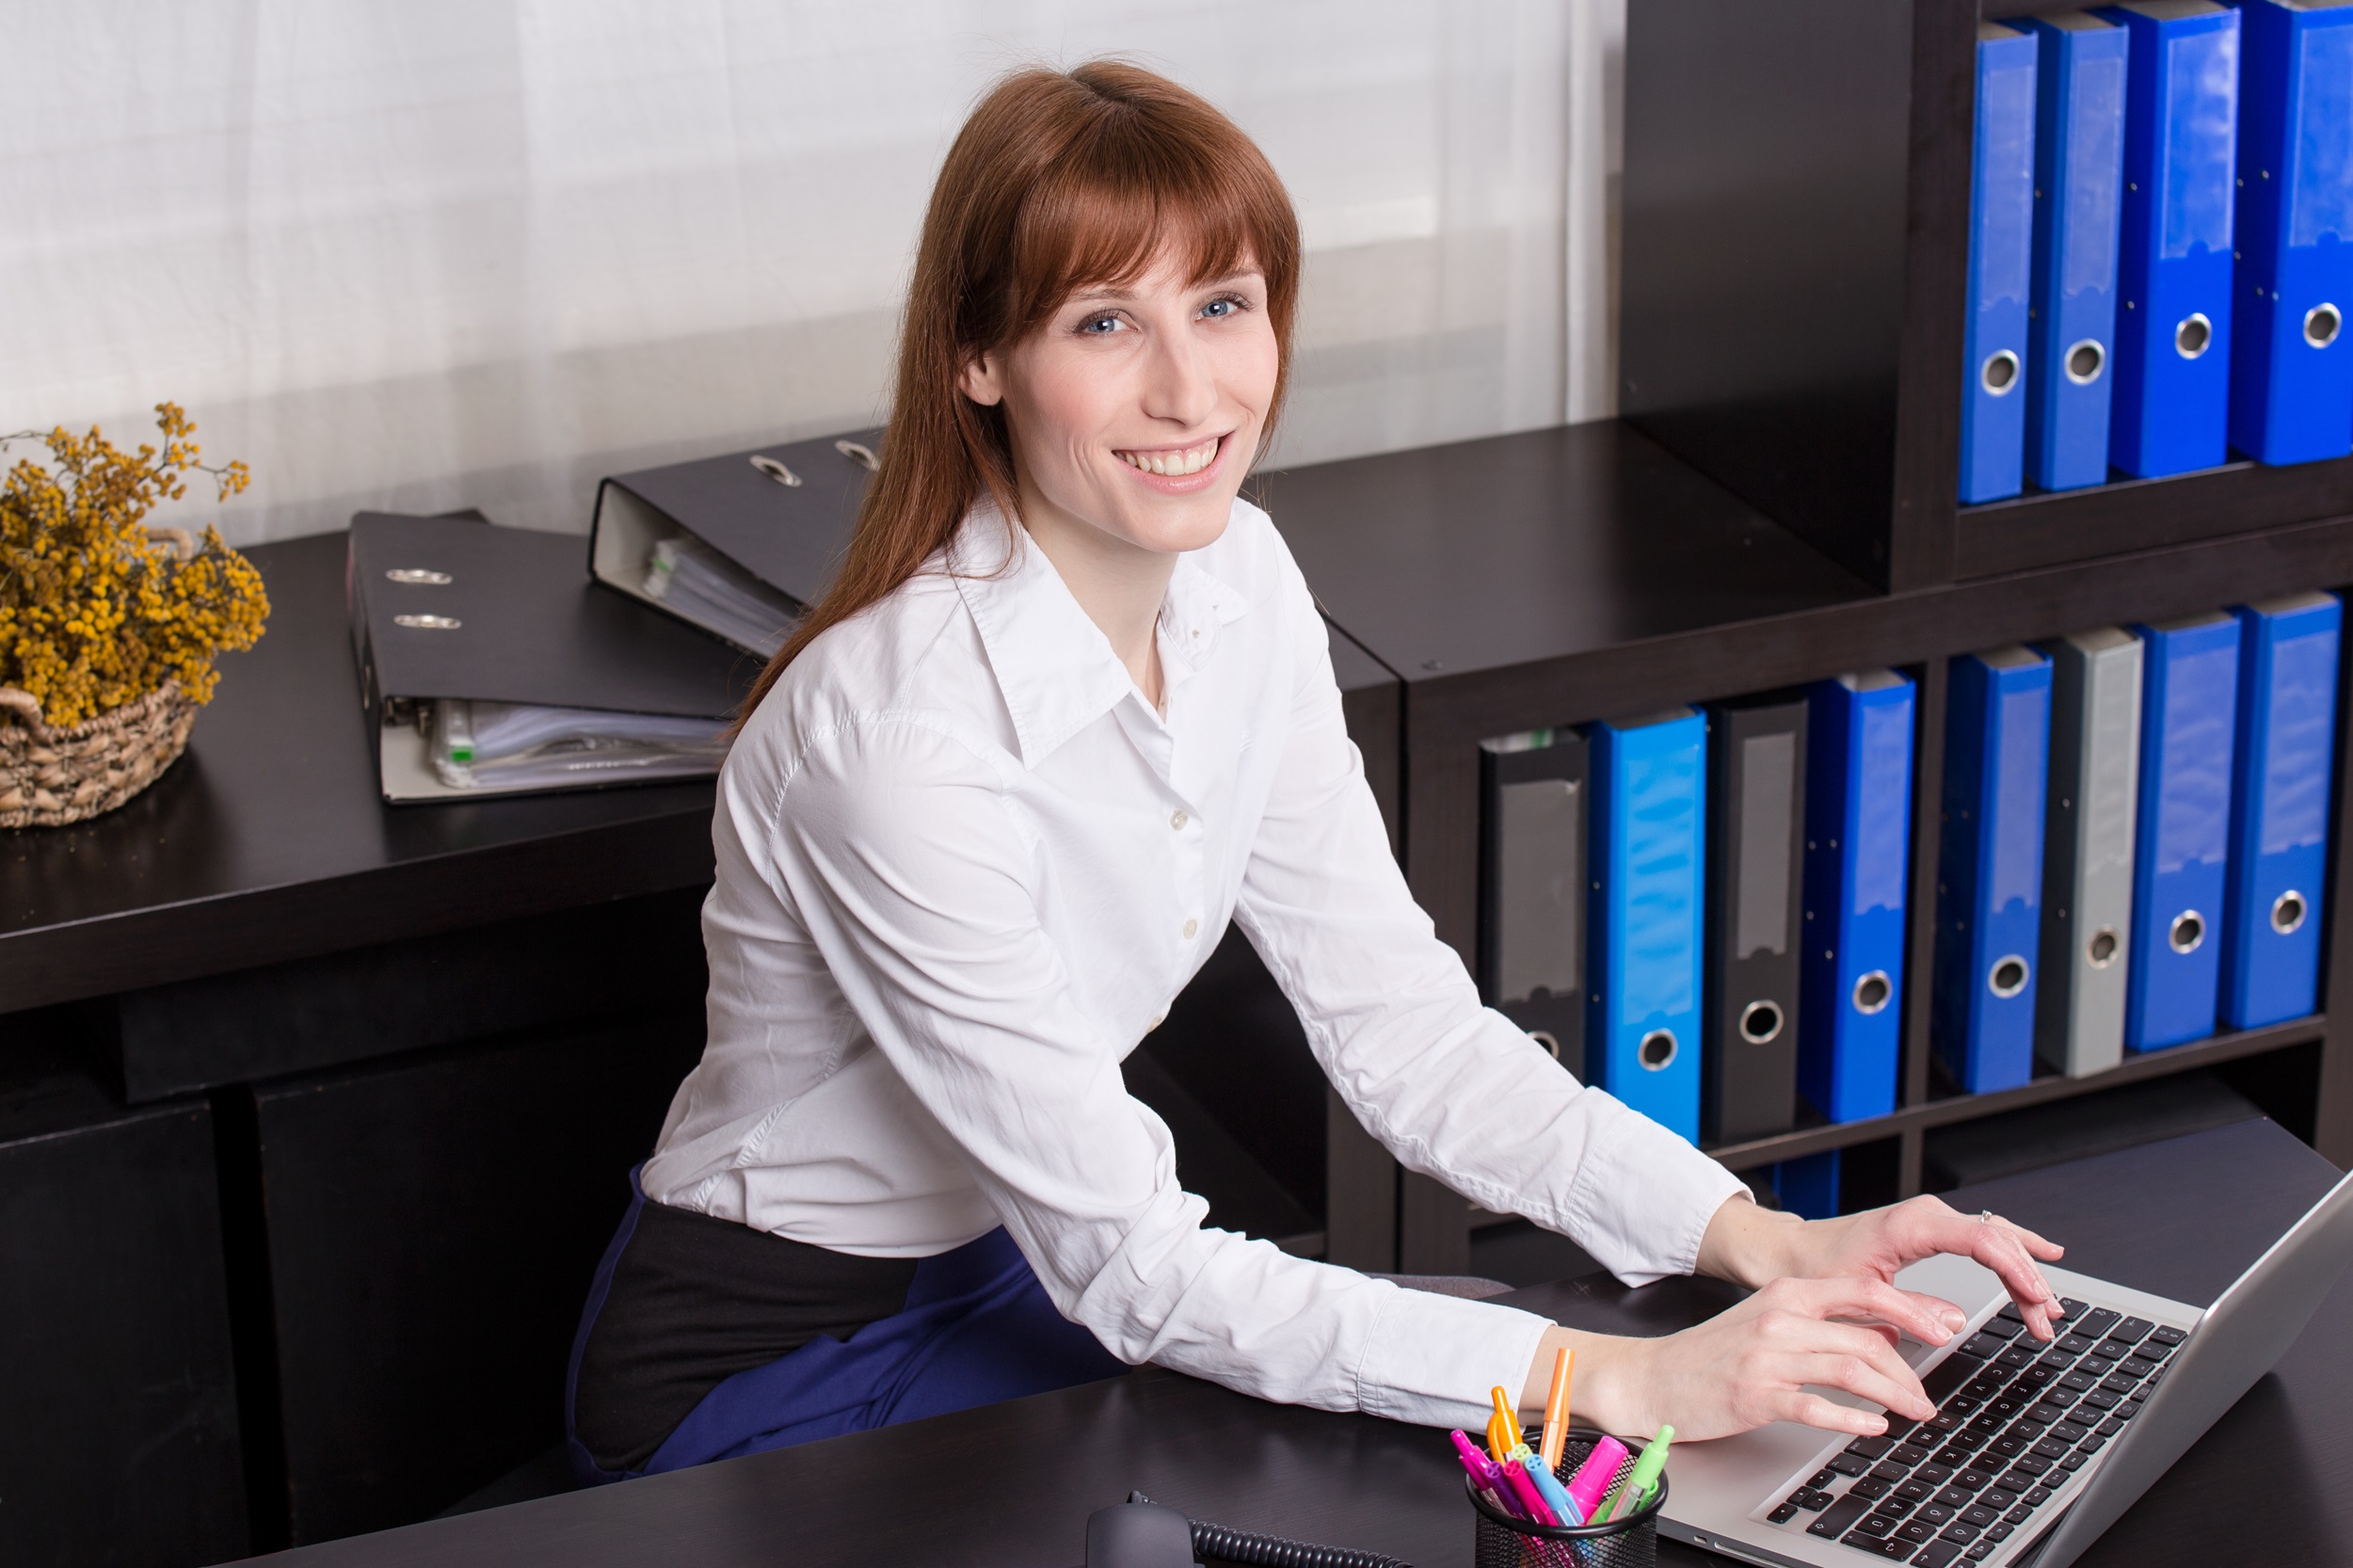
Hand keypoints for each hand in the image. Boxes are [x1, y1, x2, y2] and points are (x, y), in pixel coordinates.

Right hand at [1533, 1275, 1954, 1441]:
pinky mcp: (1757, 1395)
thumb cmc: (1711, 1353)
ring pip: (1851, 1371)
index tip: (1945, 1329)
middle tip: (1929, 1396)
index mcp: (1786, 1294)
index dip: (1912, 1311)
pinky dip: (1854, 1419)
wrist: (1652, 1377)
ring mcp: (1768, 1357)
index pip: (1864, 1292)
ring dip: (1894, 1396)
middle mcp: (1780, 1318)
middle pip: (1867, 1339)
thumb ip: (1823, 1322)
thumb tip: (1887, 1334)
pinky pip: (1818, 1407)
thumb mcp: (1767, 1320)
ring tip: (1915, 1413)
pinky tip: (1873, 1427)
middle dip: (1910, 1372)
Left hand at [1699, 1192, 2067, 1339]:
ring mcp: (1929, 1218)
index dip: (2017, 1269)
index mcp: (1910, 1226)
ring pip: (1994, 1236)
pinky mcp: (1928, 1228)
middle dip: (2029, 1279)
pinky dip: (2011, 1252)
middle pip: (1997, 1238)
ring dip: (2025, 1269)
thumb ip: (1907, 1309)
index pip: (1982, 1239)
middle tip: (2047, 1321)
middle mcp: (1925, 1214)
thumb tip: (1954, 1323)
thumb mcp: (1858, 1295)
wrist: (1791, 1251)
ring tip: (2047, 1307)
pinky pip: (1982, 1236)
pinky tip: (2039, 1256)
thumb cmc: (1816, 1269)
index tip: (2038, 1301)